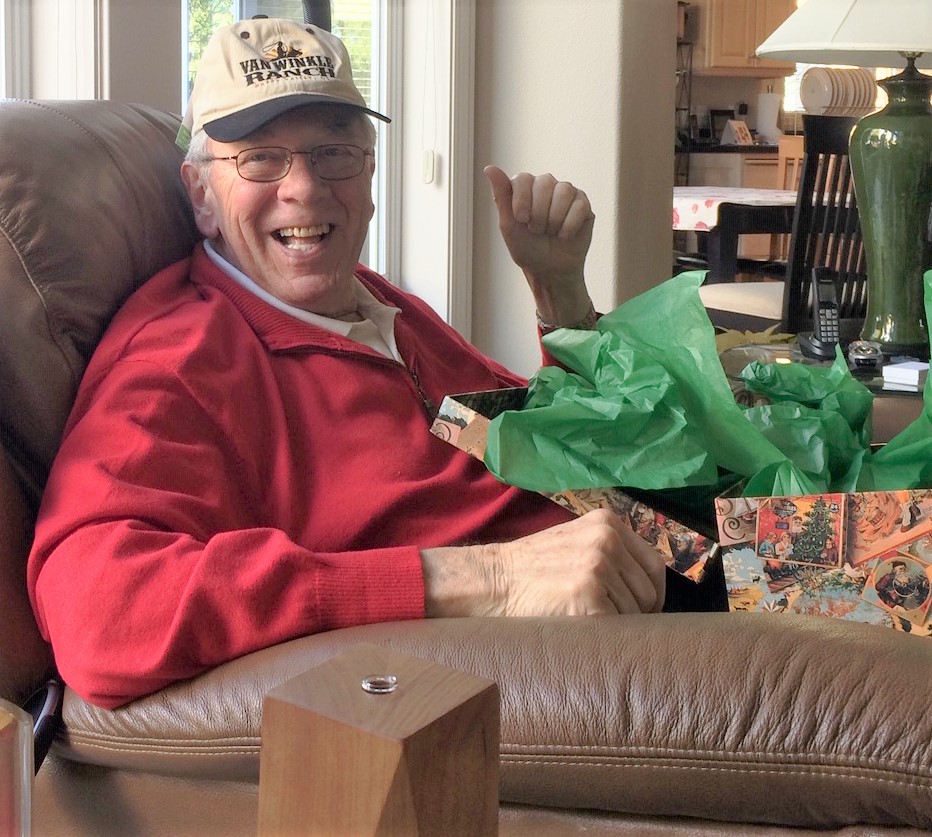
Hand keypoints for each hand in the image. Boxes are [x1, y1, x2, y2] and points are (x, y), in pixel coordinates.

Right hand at [422, 509, 665, 617]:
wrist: (494, 582)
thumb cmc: (533, 569)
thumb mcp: (576, 542)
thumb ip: (612, 553)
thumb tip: (651, 591)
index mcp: (607, 523)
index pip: (654, 566)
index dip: (652, 593)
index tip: (642, 611)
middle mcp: (607, 540)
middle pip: (648, 592)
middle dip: (635, 613)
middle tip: (607, 620)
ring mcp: (598, 566)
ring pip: (634, 613)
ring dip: (616, 624)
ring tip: (585, 620)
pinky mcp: (589, 595)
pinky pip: (616, 626)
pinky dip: (604, 635)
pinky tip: (581, 628)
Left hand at [484, 165, 594, 326]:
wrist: (550, 270)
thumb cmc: (528, 249)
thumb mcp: (509, 226)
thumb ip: (501, 196)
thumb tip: (489, 167)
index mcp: (525, 188)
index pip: (523, 178)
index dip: (522, 199)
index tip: (521, 219)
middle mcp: (546, 185)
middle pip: (545, 182)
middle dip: (539, 213)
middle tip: (537, 230)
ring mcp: (566, 193)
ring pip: (564, 191)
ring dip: (554, 219)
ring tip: (550, 233)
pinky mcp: (583, 204)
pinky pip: (579, 206)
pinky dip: (569, 226)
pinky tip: (564, 236)